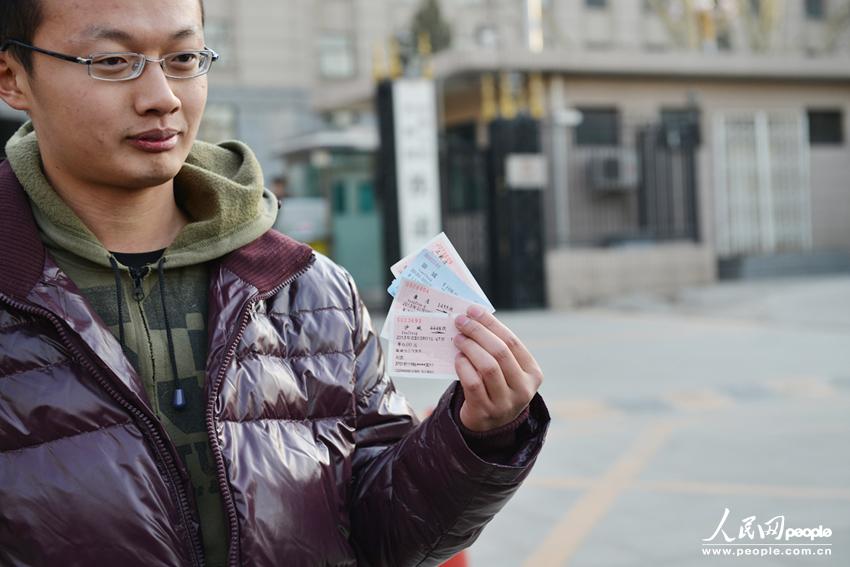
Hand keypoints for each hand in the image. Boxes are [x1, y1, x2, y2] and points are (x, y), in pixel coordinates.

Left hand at [452, 306, 543, 431]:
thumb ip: (496, 348)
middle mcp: (523, 389)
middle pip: (500, 352)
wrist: (490, 425)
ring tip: (458, 338)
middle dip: (478, 332)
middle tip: (461, 322)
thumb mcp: (506, 370)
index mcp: (533, 373)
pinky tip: (457, 358)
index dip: (491, 323)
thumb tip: (473, 318)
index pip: (512, 341)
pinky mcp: (486, 411)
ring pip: (488, 367)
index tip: (473, 310)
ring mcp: (505, 403)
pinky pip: (474, 383)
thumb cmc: (496, 387)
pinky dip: (464, 367)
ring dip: (470, 348)